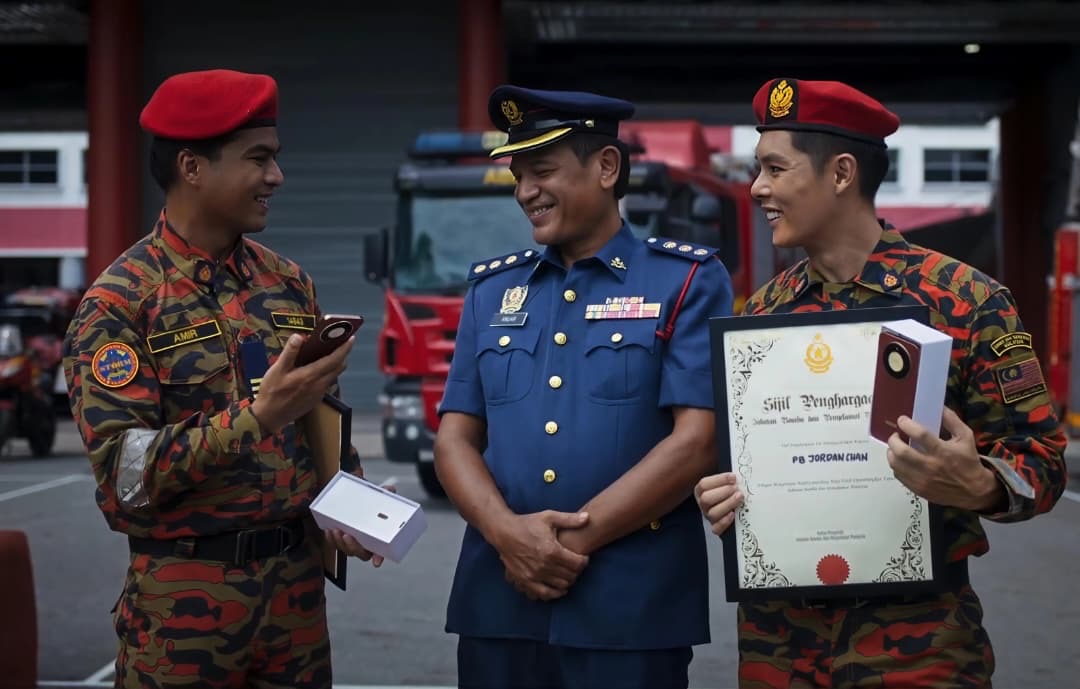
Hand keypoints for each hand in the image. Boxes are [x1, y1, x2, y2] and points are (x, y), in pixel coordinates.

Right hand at [250, 333, 354, 432]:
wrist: (270, 417)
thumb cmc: (272, 392)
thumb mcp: (277, 369)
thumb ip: (290, 352)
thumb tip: (299, 336)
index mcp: (311, 375)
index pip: (335, 359)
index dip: (345, 348)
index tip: (351, 337)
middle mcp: (320, 385)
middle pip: (339, 367)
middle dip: (343, 353)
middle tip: (340, 341)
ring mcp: (319, 393)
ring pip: (334, 375)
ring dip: (335, 363)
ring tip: (328, 352)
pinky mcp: (316, 399)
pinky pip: (327, 382)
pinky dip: (327, 372)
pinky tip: (316, 368)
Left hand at [323, 475, 394, 567]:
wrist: (356, 499)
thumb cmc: (371, 503)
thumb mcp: (380, 497)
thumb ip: (385, 494)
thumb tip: (390, 489)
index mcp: (379, 538)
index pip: (382, 551)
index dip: (379, 557)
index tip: (377, 562)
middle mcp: (367, 544)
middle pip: (361, 554)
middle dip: (353, 547)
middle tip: (347, 536)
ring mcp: (353, 543)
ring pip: (347, 550)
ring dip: (340, 543)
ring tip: (336, 531)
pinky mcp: (341, 539)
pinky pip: (336, 545)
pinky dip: (331, 539)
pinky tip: (329, 531)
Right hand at [492, 511, 589, 600]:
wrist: (504, 532)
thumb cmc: (527, 523)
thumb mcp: (549, 517)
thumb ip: (570, 519)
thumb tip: (588, 517)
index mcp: (551, 550)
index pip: (578, 563)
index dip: (584, 561)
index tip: (583, 557)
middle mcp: (544, 565)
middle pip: (571, 575)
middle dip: (577, 571)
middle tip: (575, 565)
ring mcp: (534, 575)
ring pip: (561, 586)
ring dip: (568, 581)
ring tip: (568, 573)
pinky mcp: (526, 581)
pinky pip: (545, 594)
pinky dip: (555, 593)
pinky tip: (559, 589)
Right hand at [694, 473, 742, 535]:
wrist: (730, 508)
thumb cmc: (726, 491)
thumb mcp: (723, 480)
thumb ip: (724, 473)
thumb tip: (728, 457)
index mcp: (701, 490)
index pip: (704, 484)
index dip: (719, 480)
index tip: (733, 477)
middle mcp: (702, 504)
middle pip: (706, 499)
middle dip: (723, 492)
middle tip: (737, 488)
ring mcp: (708, 516)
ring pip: (712, 513)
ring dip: (727, 504)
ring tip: (740, 497)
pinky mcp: (715, 528)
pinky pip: (716, 529)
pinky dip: (724, 522)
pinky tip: (733, 515)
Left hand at [887, 407, 1001, 510]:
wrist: (974, 491)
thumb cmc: (968, 461)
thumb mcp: (965, 437)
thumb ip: (951, 420)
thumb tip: (938, 406)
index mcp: (943, 451)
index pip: (920, 435)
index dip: (907, 425)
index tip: (902, 420)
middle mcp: (931, 466)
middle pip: (902, 452)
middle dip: (893, 440)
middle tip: (895, 435)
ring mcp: (923, 480)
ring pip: (896, 464)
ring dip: (892, 453)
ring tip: (896, 447)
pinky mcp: (918, 489)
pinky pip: (899, 475)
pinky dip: (896, 466)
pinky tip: (901, 460)